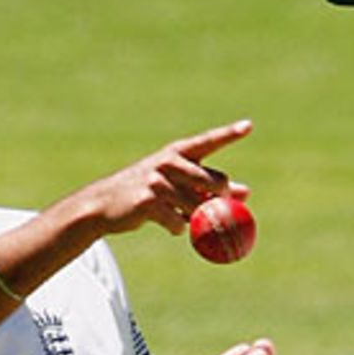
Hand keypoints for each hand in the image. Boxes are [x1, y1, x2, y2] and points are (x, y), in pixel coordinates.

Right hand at [90, 122, 253, 235]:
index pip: (208, 141)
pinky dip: (177, 228)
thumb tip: (246, 192)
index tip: (248, 126)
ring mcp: (158, 180)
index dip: (229, 134)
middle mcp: (169, 161)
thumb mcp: (177, 183)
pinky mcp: (149, 201)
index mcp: (178, 151)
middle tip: (213, 207)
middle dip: (220, 199)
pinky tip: (166, 224)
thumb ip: (208, 186)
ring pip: (197, 208)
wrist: (105, 204)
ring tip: (178, 214)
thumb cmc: (148, 192)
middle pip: (215, 182)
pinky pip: (179, 223)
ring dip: (193, 218)